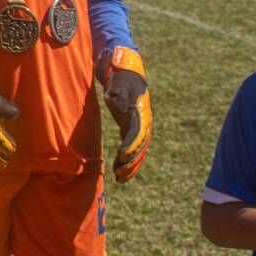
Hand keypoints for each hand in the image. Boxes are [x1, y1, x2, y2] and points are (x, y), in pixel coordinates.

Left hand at [105, 66, 150, 182]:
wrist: (129, 75)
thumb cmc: (122, 79)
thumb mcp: (119, 83)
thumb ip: (117, 92)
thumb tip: (113, 99)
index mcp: (141, 114)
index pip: (137, 134)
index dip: (130, 146)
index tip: (122, 155)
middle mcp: (143, 124)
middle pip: (139, 148)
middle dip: (131, 163)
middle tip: (119, 175)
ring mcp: (139, 128)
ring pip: (137, 152)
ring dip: (130, 166)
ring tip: (119, 179)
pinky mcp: (132, 129)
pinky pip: (131, 148)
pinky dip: (126, 160)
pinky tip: (118, 169)